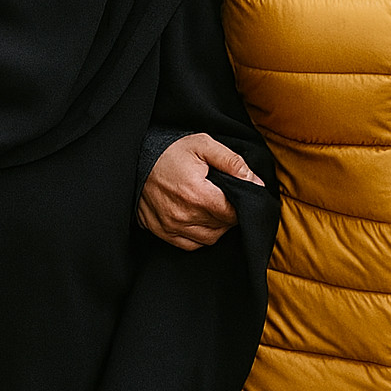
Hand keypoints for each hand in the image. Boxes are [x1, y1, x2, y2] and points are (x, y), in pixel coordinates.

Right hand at [137, 133, 263, 249]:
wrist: (135, 158)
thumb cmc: (171, 152)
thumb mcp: (204, 145)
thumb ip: (232, 162)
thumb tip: (255, 182)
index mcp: (197, 194)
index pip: (232, 213)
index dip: (242, 205)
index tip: (240, 196)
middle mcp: (183, 214)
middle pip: (223, 226)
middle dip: (230, 214)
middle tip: (226, 199)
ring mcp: (171, 226)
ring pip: (210, 238)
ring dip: (217, 226)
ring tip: (214, 208)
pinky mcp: (162, 231)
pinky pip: (190, 245)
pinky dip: (200, 236)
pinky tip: (200, 219)